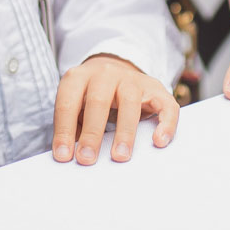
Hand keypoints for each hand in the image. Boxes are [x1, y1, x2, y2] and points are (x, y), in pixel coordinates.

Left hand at [51, 54, 179, 164]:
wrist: (115, 70)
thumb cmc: (90, 98)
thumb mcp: (76, 106)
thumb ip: (73, 128)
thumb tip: (71, 158)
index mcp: (79, 77)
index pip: (68, 103)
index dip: (64, 130)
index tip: (63, 156)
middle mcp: (105, 73)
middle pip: (98, 101)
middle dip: (92, 133)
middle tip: (87, 159)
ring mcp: (132, 79)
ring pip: (130, 102)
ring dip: (124, 132)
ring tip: (119, 156)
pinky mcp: (155, 88)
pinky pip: (165, 105)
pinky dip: (165, 123)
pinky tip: (158, 142)